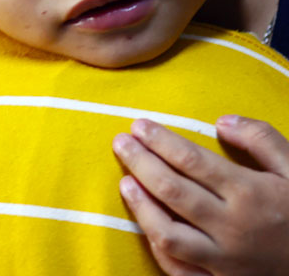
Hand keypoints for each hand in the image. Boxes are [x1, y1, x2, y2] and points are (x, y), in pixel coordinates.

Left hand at [113, 115, 288, 275]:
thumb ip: (262, 140)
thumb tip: (222, 121)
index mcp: (249, 193)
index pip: (191, 160)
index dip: (159, 140)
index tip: (138, 125)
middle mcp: (232, 226)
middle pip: (171, 189)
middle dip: (140, 162)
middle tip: (120, 142)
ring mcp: (224, 259)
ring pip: (167, 232)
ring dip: (141, 205)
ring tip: (125, 181)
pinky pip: (178, 269)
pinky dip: (158, 249)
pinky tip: (147, 226)